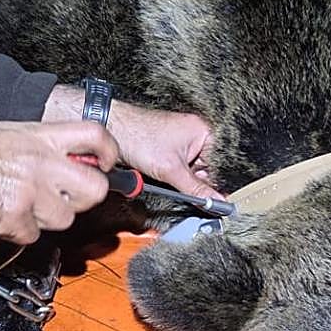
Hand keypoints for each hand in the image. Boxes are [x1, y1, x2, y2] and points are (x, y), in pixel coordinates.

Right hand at [0, 121, 119, 243]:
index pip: (97, 136)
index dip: (109, 154)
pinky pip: (32, 236)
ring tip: (17, 205)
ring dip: (45, 219)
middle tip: (62, 199)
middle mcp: (40, 160)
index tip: (103, 166)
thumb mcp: (8, 132)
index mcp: (40, 134)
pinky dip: (17, 232)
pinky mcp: (11, 215)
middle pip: (94, 189)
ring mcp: (28, 190)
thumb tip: (75, 161)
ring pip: (64, 219)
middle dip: (81, 200)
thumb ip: (43, 145)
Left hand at [42, 85, 223, 199]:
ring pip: (189, 171)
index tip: (210, 201)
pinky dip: (170, 175)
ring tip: (163, 173)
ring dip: (178, 179)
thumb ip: (196, 189)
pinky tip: (158, 172)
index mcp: (203, 131)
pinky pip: (176, 168)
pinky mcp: (167, 148)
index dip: (213, 184)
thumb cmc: (139, 137)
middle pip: (204, 170)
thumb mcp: (171, 170)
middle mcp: (194, 134)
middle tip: (177, 185)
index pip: (219, 165)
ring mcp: (180, 142)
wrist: (111, 128)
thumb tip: (216, 202)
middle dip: (192, 182)